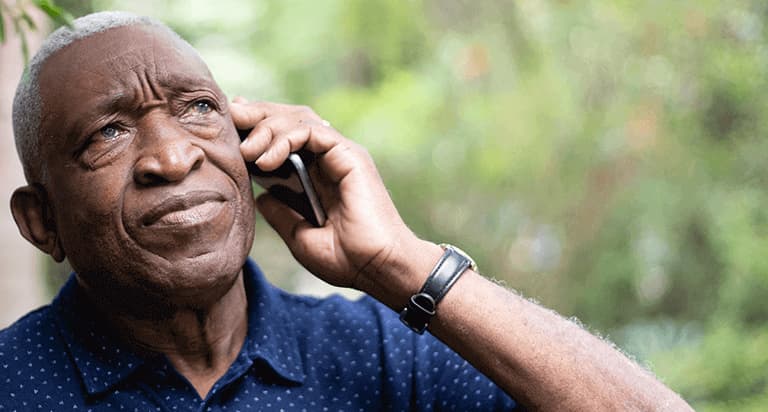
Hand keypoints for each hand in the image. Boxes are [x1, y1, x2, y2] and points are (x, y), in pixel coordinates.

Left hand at [232, 98, 425, 292]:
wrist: (377, 268)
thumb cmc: (347, 260)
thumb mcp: (300, 238)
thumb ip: (282, 215)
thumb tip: (260, 197)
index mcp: (319, 176)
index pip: (285, 137)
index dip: (257, 126)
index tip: (230, 126)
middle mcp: (330, 159)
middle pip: (290, 119)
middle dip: (257, 115)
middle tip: (230, 121)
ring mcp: (341, 154)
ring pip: (300, 119)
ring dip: (267, 128)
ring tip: (246, 150)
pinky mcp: (350, 155)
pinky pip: (313, 131)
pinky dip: (286, 139)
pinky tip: (267, 160)